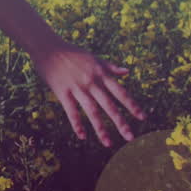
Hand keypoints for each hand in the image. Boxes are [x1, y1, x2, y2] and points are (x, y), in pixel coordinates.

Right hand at [30, 39, 147, 147]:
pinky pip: (71, 111)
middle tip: (130, 137)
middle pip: (109, 105)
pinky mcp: (62, 92)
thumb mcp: (93, 58)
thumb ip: (110, 67)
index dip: (132, 105)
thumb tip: (127, 72)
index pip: (121, 92)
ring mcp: (77, 88)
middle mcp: (91, 82)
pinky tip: (82, 136)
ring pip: (92, 111)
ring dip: (100, 128)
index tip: (142, 118)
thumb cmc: (71, 52)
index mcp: (100, 74)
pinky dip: (76, 124)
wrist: (48, 47)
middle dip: (120, 122)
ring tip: (108, 143)